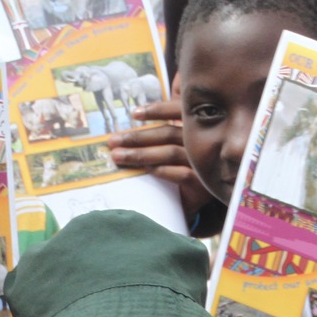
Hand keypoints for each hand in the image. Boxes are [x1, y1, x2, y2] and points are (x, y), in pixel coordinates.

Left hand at [106, 97, 213, 223]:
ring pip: (171, 153)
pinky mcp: (201, 185)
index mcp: (194, 130)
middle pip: (168, 133)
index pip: (178, 113)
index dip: (158, 110)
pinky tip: (145, 170)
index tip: (134, 114)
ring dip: (142, 154)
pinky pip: (181, 174)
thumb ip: (158, 138)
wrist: (193, 206)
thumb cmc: (177, 175)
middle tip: (114, 141)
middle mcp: (200, 144)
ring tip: (118, 156)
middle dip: (138, 137)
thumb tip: (124, 135)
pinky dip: (161, 170)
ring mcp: (202, 163)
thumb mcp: (171, 152)